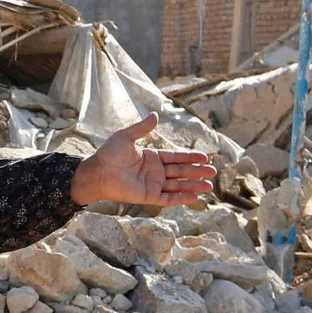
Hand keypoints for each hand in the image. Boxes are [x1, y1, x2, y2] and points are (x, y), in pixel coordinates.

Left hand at [70, 112, 216, 206]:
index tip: (205, 157)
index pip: (176, 157)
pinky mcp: (148, 196)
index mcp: (151, 157)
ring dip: (193, 185)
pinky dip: (181, 198)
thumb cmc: (109, 154)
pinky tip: (195, 197)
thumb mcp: (126, 137)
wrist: (97, 172)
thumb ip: (142, 128)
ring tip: (210, 185)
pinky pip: (168, 198)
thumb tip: (156, 114)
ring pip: (178, 185)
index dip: (190, 157)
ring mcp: (152, 184)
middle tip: (213, 171)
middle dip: (196, 171)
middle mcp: (155, 171)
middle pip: (180, 171)